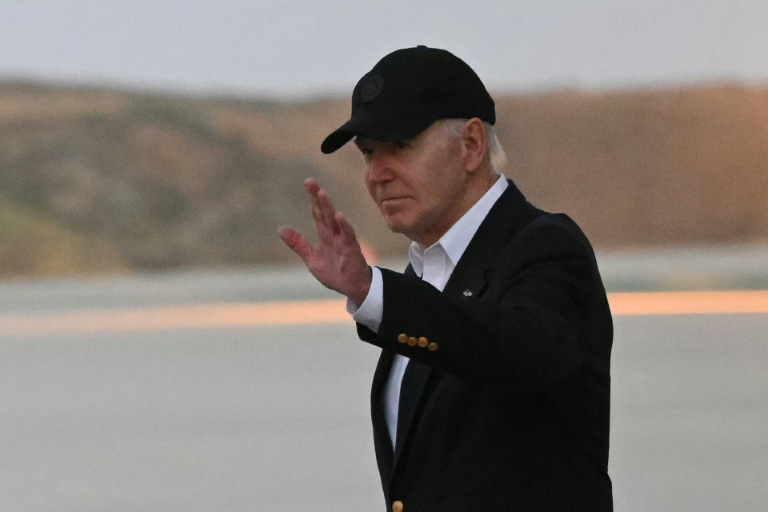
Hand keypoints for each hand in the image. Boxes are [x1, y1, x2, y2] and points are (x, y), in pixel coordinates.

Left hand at [278, 178, 371, 303]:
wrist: (351, 288)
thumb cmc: (334, 272)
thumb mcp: (311, 258)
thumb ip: (298, 244)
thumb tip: (281, 229)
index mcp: (325, 235)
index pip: (317, 213)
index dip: (312, 199)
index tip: (307, 183)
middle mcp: (334, 234)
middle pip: (324, 212)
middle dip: (317, 197)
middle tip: (310, 181)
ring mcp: (343, 240)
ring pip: (334, 220)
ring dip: (328, 207)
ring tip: (321, 193)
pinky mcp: (351, 248)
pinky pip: (347, 234)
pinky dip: (343, 225)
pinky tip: (338, 215)